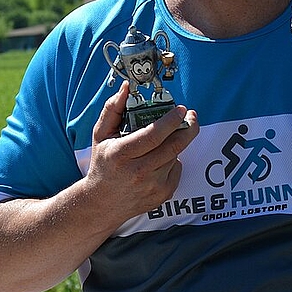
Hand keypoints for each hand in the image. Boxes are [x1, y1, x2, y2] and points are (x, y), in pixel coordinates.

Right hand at [87, 80, 198, 224]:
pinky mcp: (162, 195)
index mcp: (121, 154)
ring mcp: (152, 186)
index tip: (181, 109)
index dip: (171, 120)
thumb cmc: (103, 164)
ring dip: (176, 143)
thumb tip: (127, 87)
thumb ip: (113, 109)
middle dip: (188, 128)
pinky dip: (174, 159)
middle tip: (191, 116)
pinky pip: (177, 169)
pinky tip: (161, 158)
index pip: (153, 136)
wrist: (101, 203)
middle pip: (173, 146)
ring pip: (175, 155)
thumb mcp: (100, 135)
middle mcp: (137, 172)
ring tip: (166, 138)